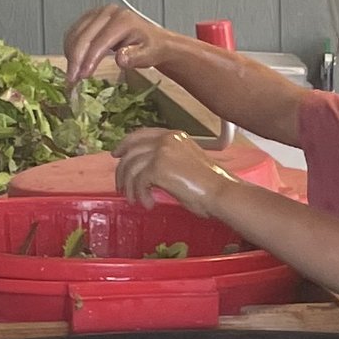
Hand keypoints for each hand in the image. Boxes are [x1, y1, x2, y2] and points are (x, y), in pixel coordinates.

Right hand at [63, 2, 172, 85]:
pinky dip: (70, 48)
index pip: (100, 41)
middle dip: (75, 60)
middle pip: (84, 37)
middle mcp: (108, 13)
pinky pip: (74, 32)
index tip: (82, 76)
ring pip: (75, 34)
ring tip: (73, 74)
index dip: (89, 60)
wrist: (154, 40)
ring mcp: (97, 13)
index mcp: (123, 20)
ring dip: (70, 55)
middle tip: (72, 79)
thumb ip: (136, 57)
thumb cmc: (152, 48)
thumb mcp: (150, 55)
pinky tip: (74, 61)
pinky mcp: (90, 18)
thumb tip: (120, 59)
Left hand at [115, 129, 232, 219]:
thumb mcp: (187, 165)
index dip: (126, 144)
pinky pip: (138, 181)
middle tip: (120, 186)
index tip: (117, 155)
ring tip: (134, 200)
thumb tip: (149, 174)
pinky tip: (148, 204)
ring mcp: (161, 152)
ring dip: (129, 186)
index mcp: (174, 136)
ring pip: (131, 167)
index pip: (142, 134)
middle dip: (122, 170)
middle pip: (131, 150)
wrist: (221, 193)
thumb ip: (168, 162)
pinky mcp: (158, 168)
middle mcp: (166, 140)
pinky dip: (139, 195)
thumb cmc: (210, 186)